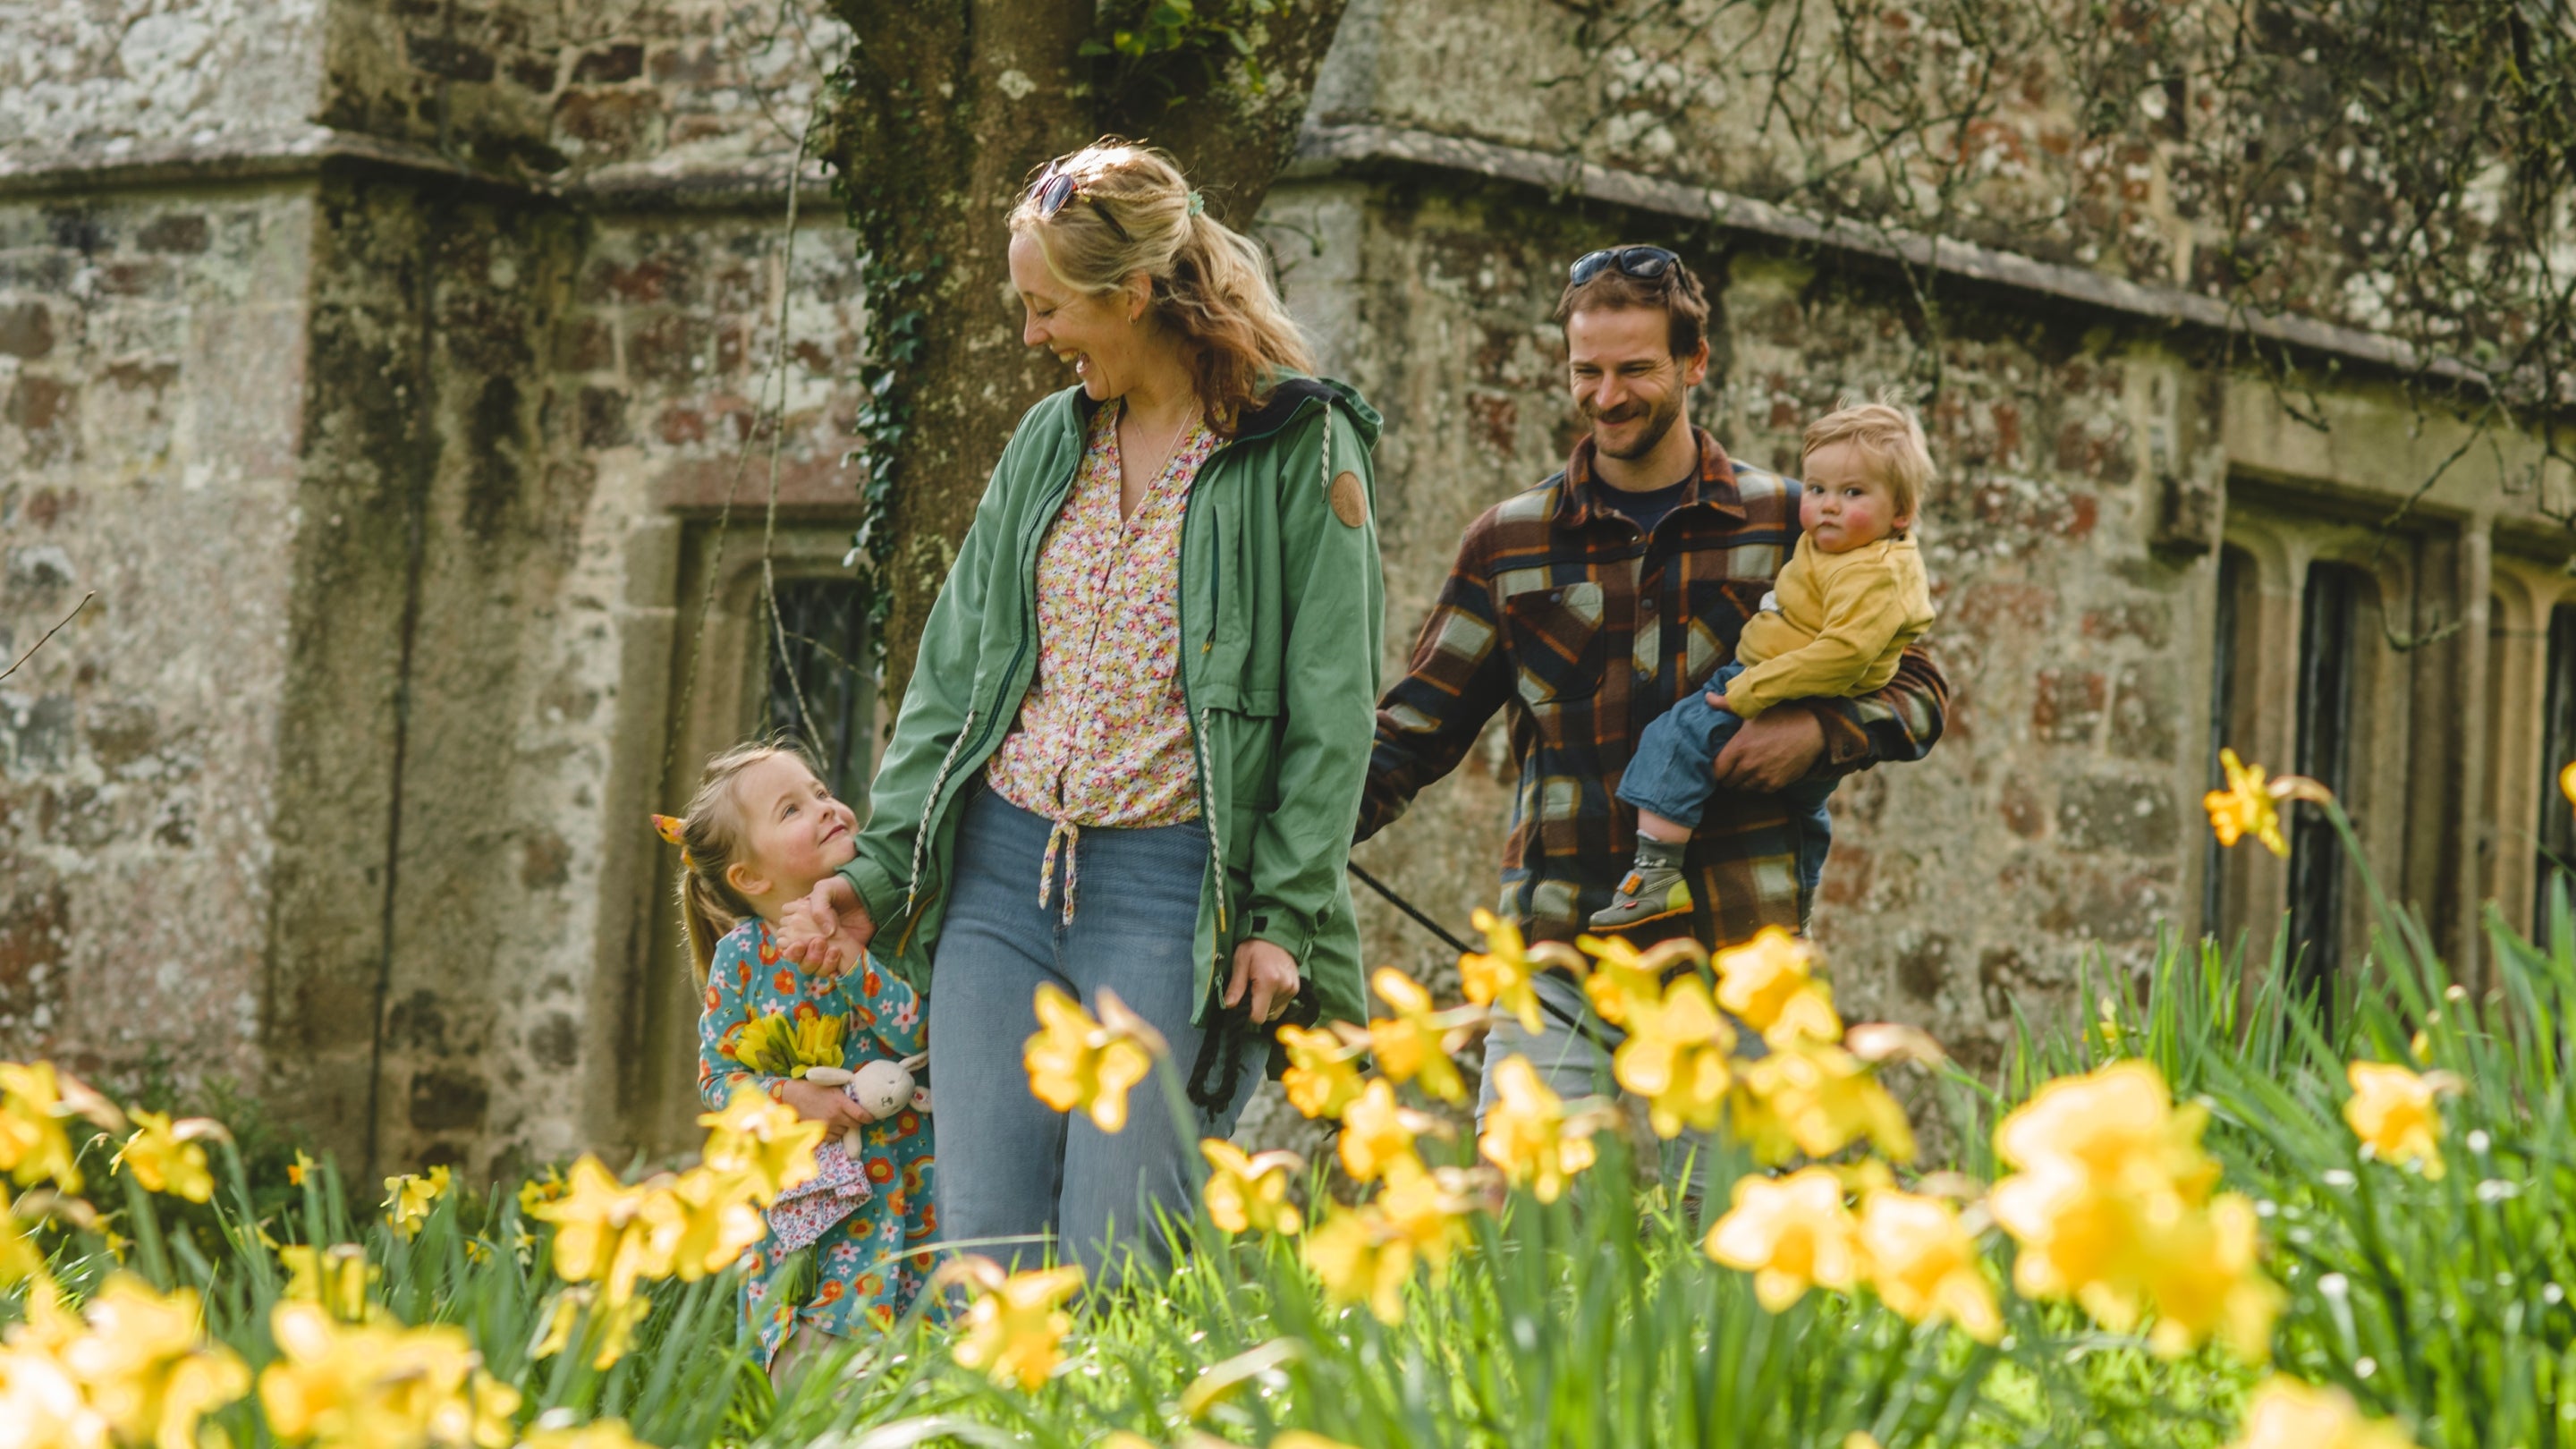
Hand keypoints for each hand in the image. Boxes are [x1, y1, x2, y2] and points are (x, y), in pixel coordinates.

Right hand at [777, 1077, 872, 1132]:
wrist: (793, 1096)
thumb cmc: (813, 1088)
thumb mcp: (833, 1086)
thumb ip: (846, 1093)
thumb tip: (861, 1097)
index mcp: (840, 1102)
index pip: (861, 1115)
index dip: (869, 1118)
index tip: (871, 1117)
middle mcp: (835, 1115)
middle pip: (855, 1125)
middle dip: (858, 1122)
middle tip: (856, 1118)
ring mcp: (827, 1126)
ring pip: (845, 1132)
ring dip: (845, 1127)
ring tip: (840, 1119)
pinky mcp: (819, 1132)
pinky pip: (834, 1138)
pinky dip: (835, 1133)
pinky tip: (832, 1125)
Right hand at [778, 875, 872, 976]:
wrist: (867, 895)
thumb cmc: (842, 889)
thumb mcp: (825, 889)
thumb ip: (819, 907)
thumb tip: (827, 934)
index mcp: (798, 923)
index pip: (784, 940)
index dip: (787, 945)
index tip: (799, 943)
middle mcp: (808, 938)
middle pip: (796, 957)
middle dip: (801, 956)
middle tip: (818, 942)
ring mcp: (824, 949)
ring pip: (810, 966)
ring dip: (816, 962)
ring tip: (833, 949)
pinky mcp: (840, 956)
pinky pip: (830, 971)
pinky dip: (832, 970)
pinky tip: (839, 962)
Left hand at [1224, 938, 1301, 1024]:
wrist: (1277, 934)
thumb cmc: (1255, 946)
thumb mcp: (1240, 961)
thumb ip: (1236, 986)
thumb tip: (1228, 1005)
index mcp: (1269, 981)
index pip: (1258, 1016)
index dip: (1248, 1013)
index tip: (1242, 1002)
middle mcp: (1284, 987)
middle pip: (1267, 1015)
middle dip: (1257, 1007)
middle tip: (1251, 989)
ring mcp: (1292, 989)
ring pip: (1274, 1011)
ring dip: (1266, 1003)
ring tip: (1261, 985)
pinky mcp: (1296, 988)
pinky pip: (1282, 1005)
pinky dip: (1274, 1000)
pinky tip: (1269, 985)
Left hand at [1708, 704, 1825, 792]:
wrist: (1813, 730)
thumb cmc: (1781, 717)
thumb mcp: (1753, 710)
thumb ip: (1727, 705)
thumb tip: (1707, 697)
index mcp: (1739, 747)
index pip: (1716, 770)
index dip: (1715, 768)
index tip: (1720, 763)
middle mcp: (1748, 765)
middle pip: (1727, 782)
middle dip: (1727, 775)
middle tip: (1732, 767)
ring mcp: (1762, 777)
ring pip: (1742, 788)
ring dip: (1741, 781)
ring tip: (1746, 770)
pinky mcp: (1776, 784)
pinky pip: (1759, 791)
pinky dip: (1757, 785)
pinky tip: (1760, 772)